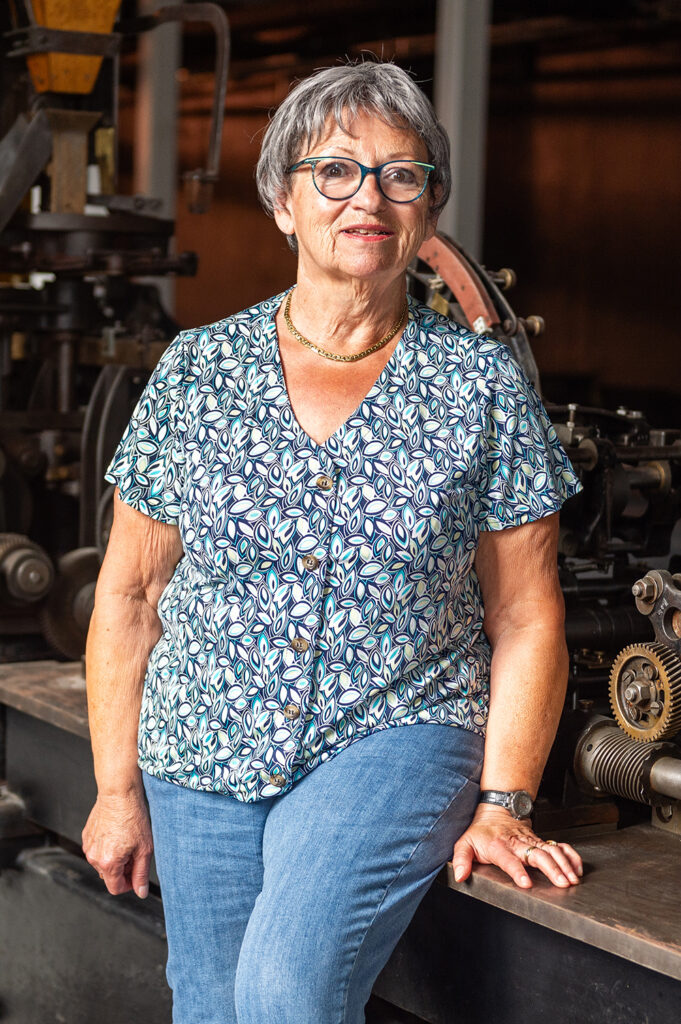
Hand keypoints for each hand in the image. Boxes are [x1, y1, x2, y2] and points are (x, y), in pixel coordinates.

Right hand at [82, 791, 152, 897]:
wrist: (119, 794)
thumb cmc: (133, 817)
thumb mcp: (145, 849)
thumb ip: (141, 874)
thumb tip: (141, 892)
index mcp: (108, 863)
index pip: (116, 889)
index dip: (129, 884)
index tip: (137, 874)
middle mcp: (94, 858)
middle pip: (109, 876)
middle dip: (123, 870)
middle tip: (135, 853)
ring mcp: (88, 846)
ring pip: (102, 863)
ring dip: (114, 858)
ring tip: (127, 840)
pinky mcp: (86, 836)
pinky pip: (97, 850)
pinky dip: (107, 847)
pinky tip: (117, 833)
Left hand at [451, 804, 582, 888]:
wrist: (496, 810)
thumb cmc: (481, 831)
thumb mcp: (464, 843)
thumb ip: (461, 859)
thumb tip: (461, 875)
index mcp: (498, 846)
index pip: (509, 860)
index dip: (517, 871)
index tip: (526, 883)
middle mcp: (517, 843)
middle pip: (537, 856)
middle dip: (551, 869)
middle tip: (562, 883)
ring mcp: (531, 841)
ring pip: (551, 851)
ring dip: (564, 864)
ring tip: (573, 879)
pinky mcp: (540, 841)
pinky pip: (559, 846)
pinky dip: (570, 855)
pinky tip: (578, 868)